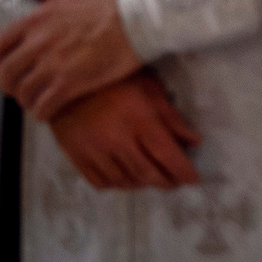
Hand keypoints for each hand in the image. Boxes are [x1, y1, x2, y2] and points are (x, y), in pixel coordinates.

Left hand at [0, 0, 144, 122]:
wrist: (139, 17)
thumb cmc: (110, 0)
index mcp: (36, 20)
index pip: (0, 45)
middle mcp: (38, 43)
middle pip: (7, 73)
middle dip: (7, 84)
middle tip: (18, 88)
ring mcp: (53, 65)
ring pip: (23, 91)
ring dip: (25, 99)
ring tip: (34, 101)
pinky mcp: (71, 83)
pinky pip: (44, 105)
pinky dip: (40, 112)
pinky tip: (46, 112)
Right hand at [48, 73, 201, 190]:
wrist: (67, 78)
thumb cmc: (115, 78)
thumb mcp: (149, 88)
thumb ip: (171, 117)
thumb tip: (193, 141)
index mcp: (138, 118)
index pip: (165, 153)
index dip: (182, 170)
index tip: (194, 179)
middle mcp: (116, 138)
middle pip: (146, 172)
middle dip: (166, 181)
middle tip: (176, 182)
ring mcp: (93, 149)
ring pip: (123, 180)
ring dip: (142, 184)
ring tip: (153, 178)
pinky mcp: (75, 155)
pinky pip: (100, 181)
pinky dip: (117, 184)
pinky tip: (126, 177)